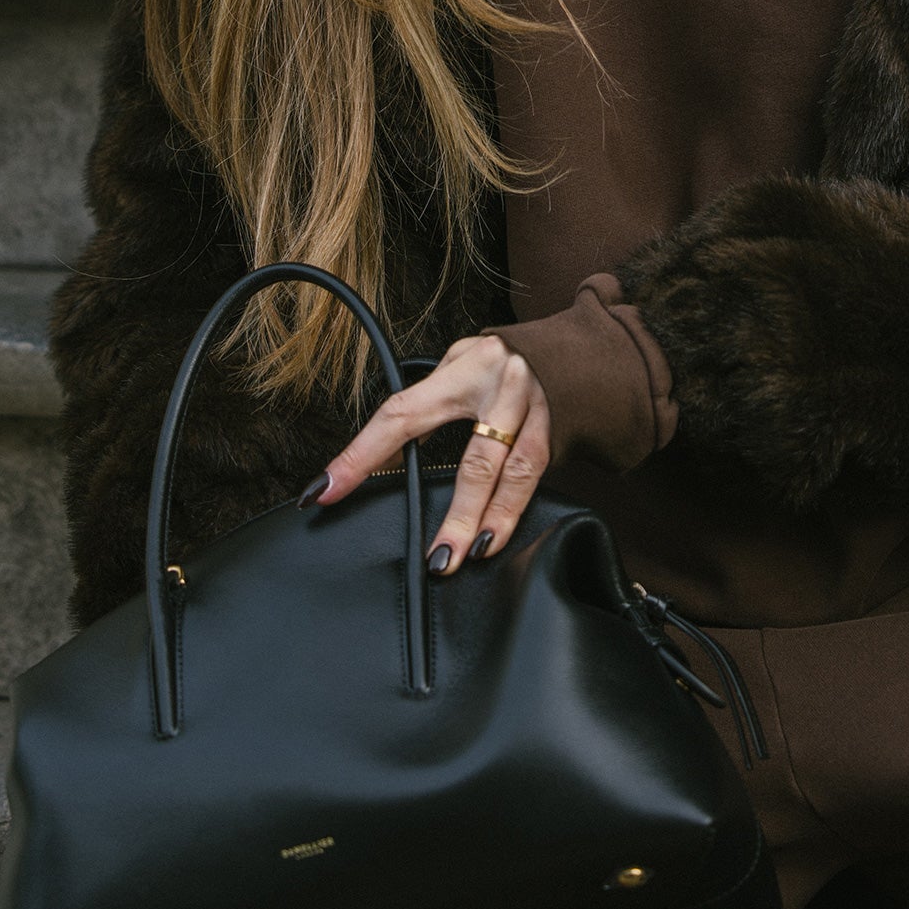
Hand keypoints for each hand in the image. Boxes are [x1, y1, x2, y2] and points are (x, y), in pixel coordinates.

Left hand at [295, 334, 550, 572]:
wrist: (581, 350)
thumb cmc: (504, 359)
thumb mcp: (461, 363)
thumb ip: (431, 402)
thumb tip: (393, 452)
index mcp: (468, 366)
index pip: (403, 415)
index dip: (362, 456)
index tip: (327, 491)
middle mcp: (505, 387)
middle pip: (478, 458)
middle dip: (458, 512)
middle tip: (438, 558)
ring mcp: (539, 411)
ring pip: (516, 472)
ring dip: (493, 519)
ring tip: (469, 554)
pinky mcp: (560, 433)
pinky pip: (538, 478)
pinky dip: (516, 510)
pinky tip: (498, 537)